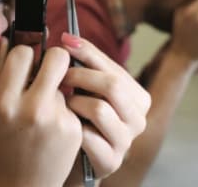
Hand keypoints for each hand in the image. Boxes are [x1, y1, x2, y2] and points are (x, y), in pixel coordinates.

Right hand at [0, 37, 81, 186]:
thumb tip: (6, 41)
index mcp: (3, 103)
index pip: (22, 53)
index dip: (25, 54)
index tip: (26, 61)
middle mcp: (32, 109)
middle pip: (57, 58)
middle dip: (55, 58)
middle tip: (50, 68)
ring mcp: (57, 120)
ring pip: (64, 82)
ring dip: (55, 90)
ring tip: (43, 112)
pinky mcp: (74, 129)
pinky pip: (71, 104)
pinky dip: (63, 110)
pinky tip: (53, 128)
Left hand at [60, 33, 150, 183]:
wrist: (77, 155)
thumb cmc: (84, 116)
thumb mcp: (89, 87)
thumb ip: (86, 62)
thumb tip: (68, 37)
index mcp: (138, 98)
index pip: (114, 70)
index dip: (88, 54)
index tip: (65, 42)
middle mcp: (138, 119)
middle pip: (112, 86)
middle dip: (80, 77)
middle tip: (59, 77)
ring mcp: (126, 142)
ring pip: (100, 109)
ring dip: (74, 103)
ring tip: (63, 104)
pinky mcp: (110, 161)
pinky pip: (88, 137)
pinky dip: (72, 128)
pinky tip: (65, 126)